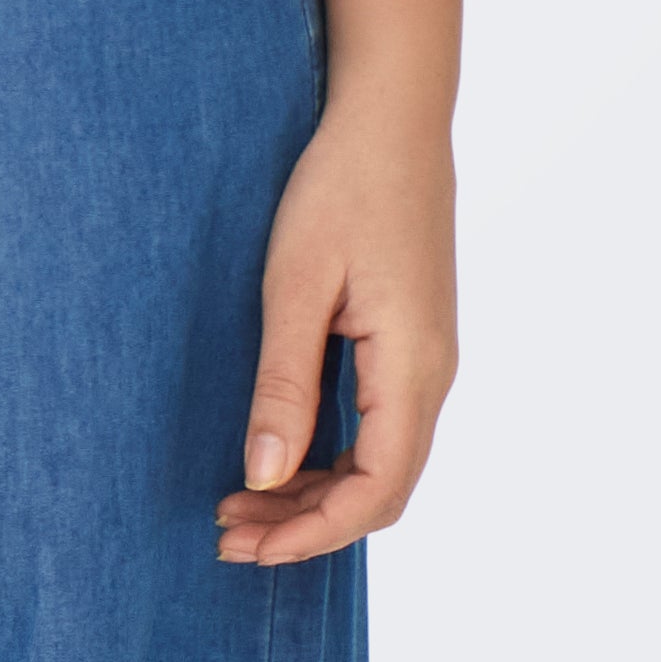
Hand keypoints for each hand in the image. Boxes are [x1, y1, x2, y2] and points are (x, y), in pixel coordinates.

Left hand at [216, 97, 456, 565]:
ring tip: (239, 499)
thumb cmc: (342, 186)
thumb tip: (264, 475)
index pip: (375, 491)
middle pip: (381, 488)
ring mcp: (427, 357)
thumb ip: (283, 384)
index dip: (311, 533)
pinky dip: (331, 453)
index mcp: (414, 368)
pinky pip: (380, 423)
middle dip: (305, 523)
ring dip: (315, 490)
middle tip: (226, 531)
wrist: (392, 115)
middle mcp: (433, 374)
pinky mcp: (413, 339)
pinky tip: (280, 450)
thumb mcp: (297, 284)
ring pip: (381, 459)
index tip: (247, 546)